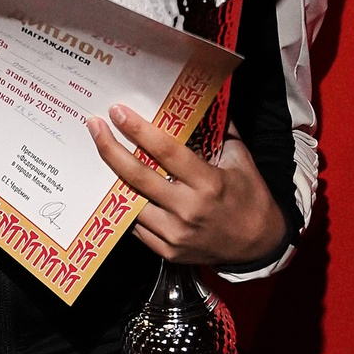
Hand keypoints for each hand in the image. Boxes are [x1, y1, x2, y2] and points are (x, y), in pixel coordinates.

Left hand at [87, 106, 286, 268]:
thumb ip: (222, 131)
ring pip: (131, 203)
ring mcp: (175, 234)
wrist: (259, 245)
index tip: (118, 112)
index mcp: (208, 183)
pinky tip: (121, 190)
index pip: (166, 152)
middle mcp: (188, 209)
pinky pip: (137, 227)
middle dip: (110, 150)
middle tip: (95, 127)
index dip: (139, 131)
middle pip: (138, 177)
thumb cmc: (250, 197)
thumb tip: (205, 101)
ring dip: (114, 179)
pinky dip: (128, 207)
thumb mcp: (241, 160)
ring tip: (104, 157)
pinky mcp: (168, 252)